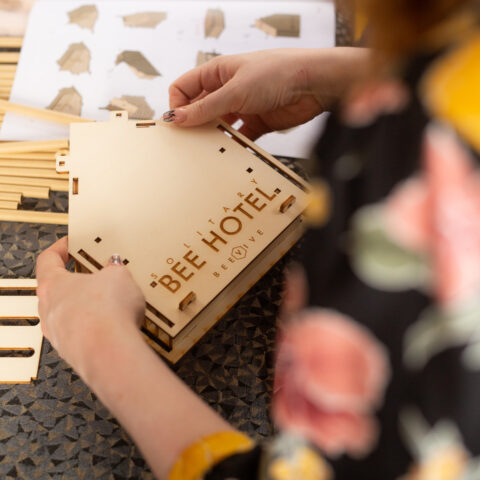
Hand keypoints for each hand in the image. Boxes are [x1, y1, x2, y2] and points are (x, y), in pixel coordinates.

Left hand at [36, 237, 144, 378]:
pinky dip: (96, 326)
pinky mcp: (73, 352)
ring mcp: (58, 334)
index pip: (48, 259)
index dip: (60, 248)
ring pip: (69, 313)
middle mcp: (48, 310)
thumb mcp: (119, 276)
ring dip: (87, 306)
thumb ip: (114, 268)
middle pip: (58, 289)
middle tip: (97, 274)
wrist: (110, 352)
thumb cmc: (106, 314)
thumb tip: (115, 267)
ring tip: (112, 301)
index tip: (69, 244)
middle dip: (79, 280)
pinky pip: (82, 332)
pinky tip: (114, 323)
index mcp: (52, 285)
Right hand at [166, 47, 368, 138]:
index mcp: (217, 72)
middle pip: (200, 109)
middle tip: (187, 143)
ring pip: (219, 125)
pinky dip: (234, 146)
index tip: (177, 124)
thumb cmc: (277, 73)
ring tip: (207, 151)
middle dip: (193, 124)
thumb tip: (178, 118)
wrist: (313, 85)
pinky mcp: (257, 122)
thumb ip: (206, 107)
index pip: (185, 87)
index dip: (178, 105)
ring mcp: (242, 106)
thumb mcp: (235, 91)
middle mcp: (227, 89)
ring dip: (213, 137)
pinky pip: (239, 137)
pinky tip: (230, 154)